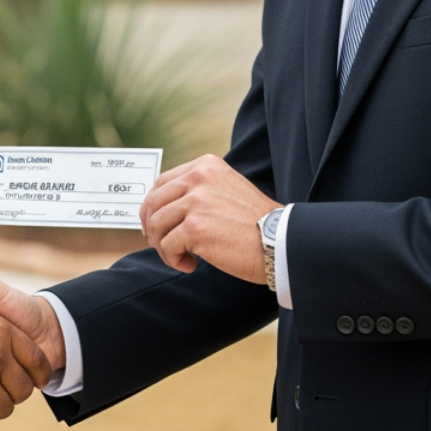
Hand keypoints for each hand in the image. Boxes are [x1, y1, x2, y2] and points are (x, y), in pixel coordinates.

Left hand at [139, 154, 279, 283]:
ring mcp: (196, 201)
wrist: (279, 242)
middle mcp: (199, 177)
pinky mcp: (195, 227)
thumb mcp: (226, 190)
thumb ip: (197, 191)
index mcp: (205, 165)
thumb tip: (161, 208)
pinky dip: (173, 259)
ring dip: (163, 247)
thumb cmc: (254, 223)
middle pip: (155, 202)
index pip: (162, 182)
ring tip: (180, 257)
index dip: (152, 205)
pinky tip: (190, 265)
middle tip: (161, 245)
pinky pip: (167, 245)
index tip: (152, 223)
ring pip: (157, 225)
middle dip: (152, 227)